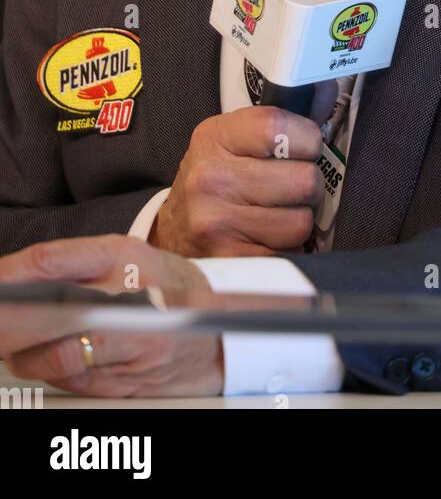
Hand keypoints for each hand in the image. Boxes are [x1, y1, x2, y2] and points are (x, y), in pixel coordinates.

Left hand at [0, 234, 223, 397]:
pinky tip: (42, 361)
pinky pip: (73, 381)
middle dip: (10, 320)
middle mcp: (133, 297)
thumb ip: (79, 265)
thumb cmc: (171, 290)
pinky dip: (49, 373)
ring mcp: (133, 344)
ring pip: (56, 355)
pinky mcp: (129, 381)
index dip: (9, 274)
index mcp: (128, 257)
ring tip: (10, 345)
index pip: (53, 261)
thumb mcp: (134, 257)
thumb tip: (17, 280)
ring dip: (23, 354)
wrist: (221, 334)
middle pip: (50, 311)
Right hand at [150, 101, 330, 257]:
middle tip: (293, 188)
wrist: (173, 232)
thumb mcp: (231, 139)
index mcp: (215, 137)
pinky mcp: (228, 261)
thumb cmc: (215, 179)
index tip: (305, 147)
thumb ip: (278, 121)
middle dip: (309, 185)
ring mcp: (217, 223)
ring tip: (278, 214)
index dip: (308, 138)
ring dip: (299, 221)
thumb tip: (329, 91)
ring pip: (301, 222)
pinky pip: (288, 254)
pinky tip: (269, 238)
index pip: (277, 127)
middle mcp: (211, 178)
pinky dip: (288, 249)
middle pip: (303, 179)